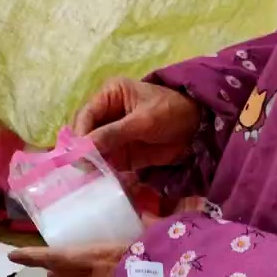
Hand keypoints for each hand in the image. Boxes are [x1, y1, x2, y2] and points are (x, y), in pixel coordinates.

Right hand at [73, 77, 201, 171]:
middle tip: (82, 168)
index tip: (78, 153)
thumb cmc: (172, 112)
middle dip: (82, 151)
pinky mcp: (120, 154)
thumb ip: (113, 133)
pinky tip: (101, 180)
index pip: (85, 115)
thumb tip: (83, 147)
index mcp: (109, 96)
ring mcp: (111, 136)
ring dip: (91, 164)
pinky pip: (105, 164)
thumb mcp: (143, 120)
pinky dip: (102, 173)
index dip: (80, 134)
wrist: (199, 129)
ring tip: (89, 177)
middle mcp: (106, 115)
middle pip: (84, 134)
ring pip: (92, 151)